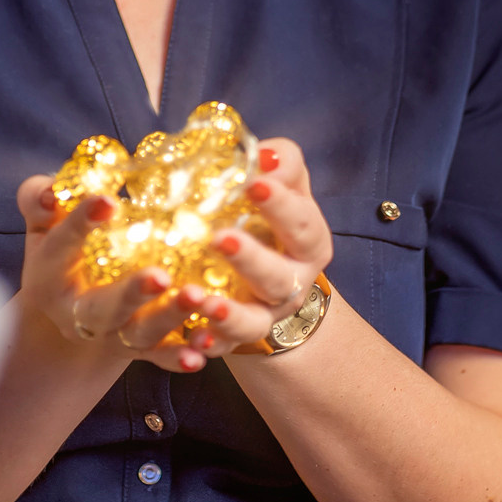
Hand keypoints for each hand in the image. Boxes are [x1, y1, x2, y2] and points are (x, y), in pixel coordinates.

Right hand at [15, 174, 212, 372]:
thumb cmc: (63, 250)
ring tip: (197, 296)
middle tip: (160, 275)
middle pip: (103, 308)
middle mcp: (77, 314)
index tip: (108, 201)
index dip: (81, 223)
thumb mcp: (44, 222)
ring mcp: (110, 335)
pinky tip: (201, 354)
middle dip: (132, 293)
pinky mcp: (139, 350)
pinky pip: (159, 357)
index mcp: (50, 275)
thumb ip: (38, 199)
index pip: (63, 245)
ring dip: (169, 319)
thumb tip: (51, 192)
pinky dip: (178, 358)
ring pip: (138, 333)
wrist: (70, 308)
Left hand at [182, 138, 334, 357]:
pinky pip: (225, 348)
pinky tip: (193, 340)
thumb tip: (265, 154)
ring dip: (229, 314)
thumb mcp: (284, 184)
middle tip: (219, 238)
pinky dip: (210, 345)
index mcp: (308, 242)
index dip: (281, 205)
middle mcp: (291, 283)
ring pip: (253, 321)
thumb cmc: (270, 217)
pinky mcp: (236, 340)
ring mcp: (265, 315)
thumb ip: (280, 163)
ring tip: (202, 299)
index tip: (254, 181)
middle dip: (251, 259)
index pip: (301, 223)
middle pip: (278, 277)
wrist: (266, 275)